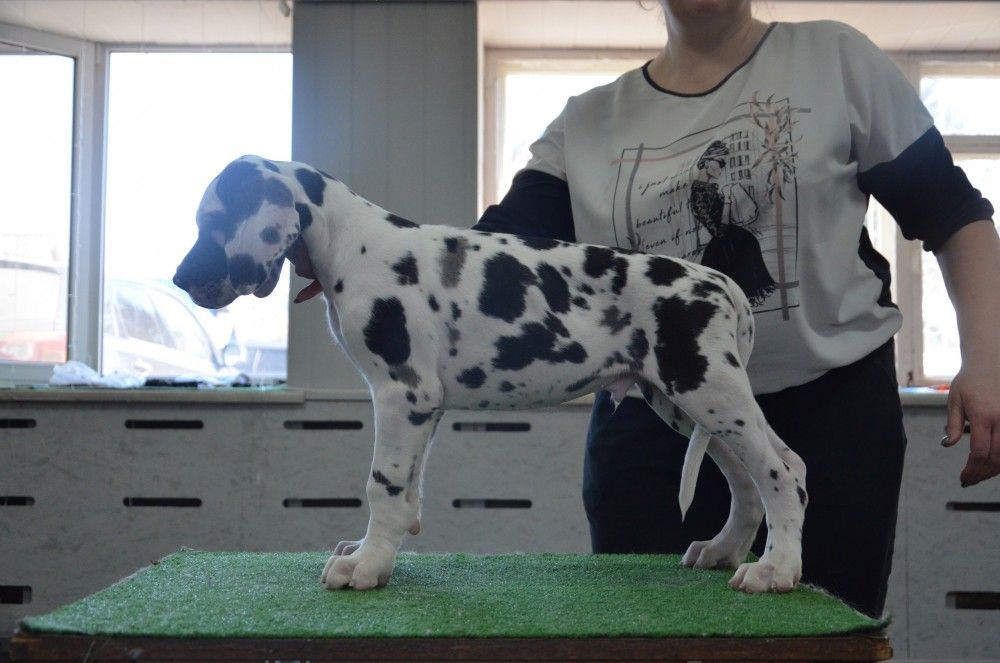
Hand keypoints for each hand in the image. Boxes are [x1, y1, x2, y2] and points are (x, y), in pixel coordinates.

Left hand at [943, 366, 999, 485]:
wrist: (991, 363)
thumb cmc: (970, 381)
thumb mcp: (955, 400)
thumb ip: (953, 424)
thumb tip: (948, 445)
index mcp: (983, 416)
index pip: (980, 451)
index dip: (972, 469)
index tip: (963, 477)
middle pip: (997, 457)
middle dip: (982, 473)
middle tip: (969, 480)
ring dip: (994, 469)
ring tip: (979, 474)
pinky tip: (993, 463)